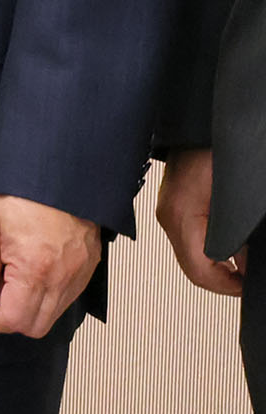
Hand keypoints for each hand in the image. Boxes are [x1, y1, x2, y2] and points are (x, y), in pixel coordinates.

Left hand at [0, 193, 102, 335]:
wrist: (58, 171)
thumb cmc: (21, 193)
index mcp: (35, 270)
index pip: (12, 321)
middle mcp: (62, 279)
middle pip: (34, 327)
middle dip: (9, 315)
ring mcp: (79, 276)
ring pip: (52, 316)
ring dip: (29, 307)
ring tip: (13, 274)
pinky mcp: (88, 270)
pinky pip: (67, 300)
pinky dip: (47, 296)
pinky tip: (32, 271)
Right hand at [158, 149, 245, 296]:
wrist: (200, 127)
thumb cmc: (218, 152)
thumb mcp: (237, 202)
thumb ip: (241, 238)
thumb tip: (246, 264)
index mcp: (182, 216)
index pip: (198, 271)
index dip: (226, 287)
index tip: (245, 287)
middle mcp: (169, 217)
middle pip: (191, 269)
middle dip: (221, 281)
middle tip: (245, 282)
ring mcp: (168, 211)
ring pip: (188, 256)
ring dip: (215, 268)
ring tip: (241, 269)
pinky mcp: (173, 206)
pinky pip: (187, 240)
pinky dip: (207, 251)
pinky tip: (228, 250)